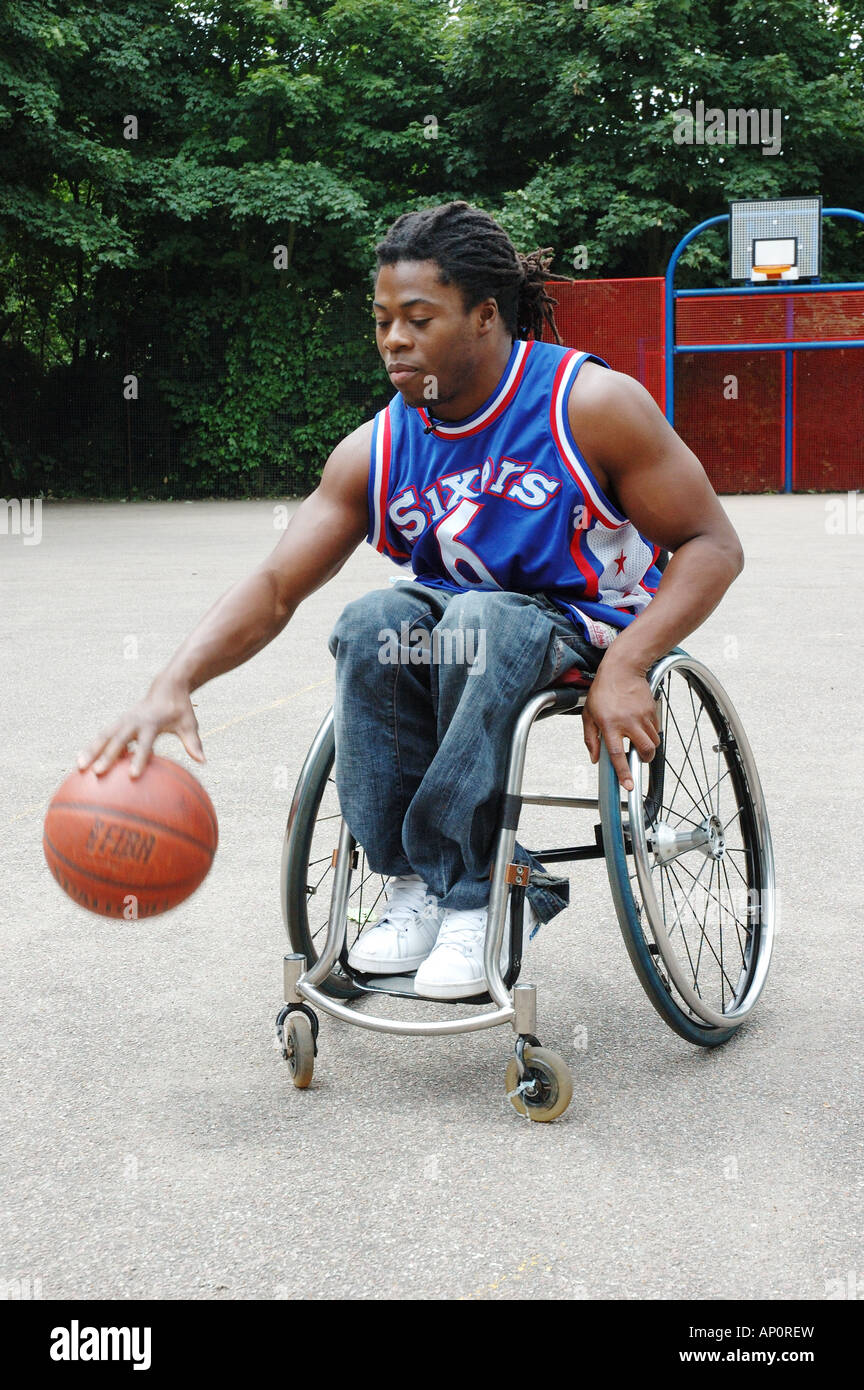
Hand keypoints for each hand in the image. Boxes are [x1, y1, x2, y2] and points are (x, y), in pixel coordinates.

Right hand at [76, 677, 205, 778]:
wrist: (167, 685)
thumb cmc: (179, 708)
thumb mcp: (189, 724)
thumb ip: (193, 743)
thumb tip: (203, 762)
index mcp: (152, 722)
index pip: (145, 743)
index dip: (139, 758)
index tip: (133, 775)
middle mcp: (134, 720)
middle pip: (118, 739)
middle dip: (107, 756)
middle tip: (98, 772)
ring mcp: (124, 720)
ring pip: (103, 736)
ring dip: (90, 750)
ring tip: (79, 767)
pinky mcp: (119, 722)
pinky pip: (103, 735)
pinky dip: (92, 747)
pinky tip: (83, 762)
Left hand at [582, 655, 659, 791]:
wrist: (622, 669)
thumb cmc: (603, 691)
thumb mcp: (588, 715)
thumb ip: (590, 739)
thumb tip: (595, 759)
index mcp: (609, 725)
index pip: (617, 754)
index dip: (623, 772)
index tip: (628, 786)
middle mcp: (628, 722)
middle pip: (645, 750)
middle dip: (644, 759)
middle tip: (638, 758)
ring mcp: (642, 716)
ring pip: (653, 742)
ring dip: (648, 747)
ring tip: (637, 740)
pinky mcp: (652, 711)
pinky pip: (656, 729)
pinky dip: (651, 733)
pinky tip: (640, 725)